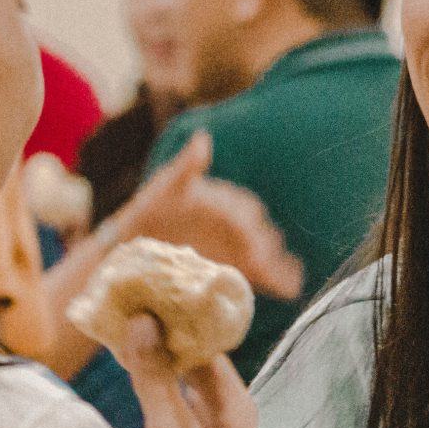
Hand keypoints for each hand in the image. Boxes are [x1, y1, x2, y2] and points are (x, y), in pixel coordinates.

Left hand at [107, 132, 302, 299]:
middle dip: (262, 244)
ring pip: (267, 254)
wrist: (137, 246)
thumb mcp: (166, 187)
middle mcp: (236, 224)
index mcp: (224, 202)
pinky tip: (291, 289)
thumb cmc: (152, 212)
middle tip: (261, 259)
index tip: (248, 232)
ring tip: (284, 277)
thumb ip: (186, 167)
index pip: (244, 209)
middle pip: (258, 233)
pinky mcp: (241, 270)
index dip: (247, 220)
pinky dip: (281, 280)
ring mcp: (240, 248)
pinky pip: (266, 274)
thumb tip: (203, 139)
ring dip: (278, 264)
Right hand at [110, 314, 269, 427]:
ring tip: (145, 349)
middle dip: (185, 367)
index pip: (232, 389)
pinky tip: (140, 385)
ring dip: (168, 386)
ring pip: (190, 416)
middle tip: (159, 330)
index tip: (182, 322)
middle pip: (213, 401)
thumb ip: (157, 379)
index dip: (206, 354)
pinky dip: (158, 409)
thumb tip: (143, 323)